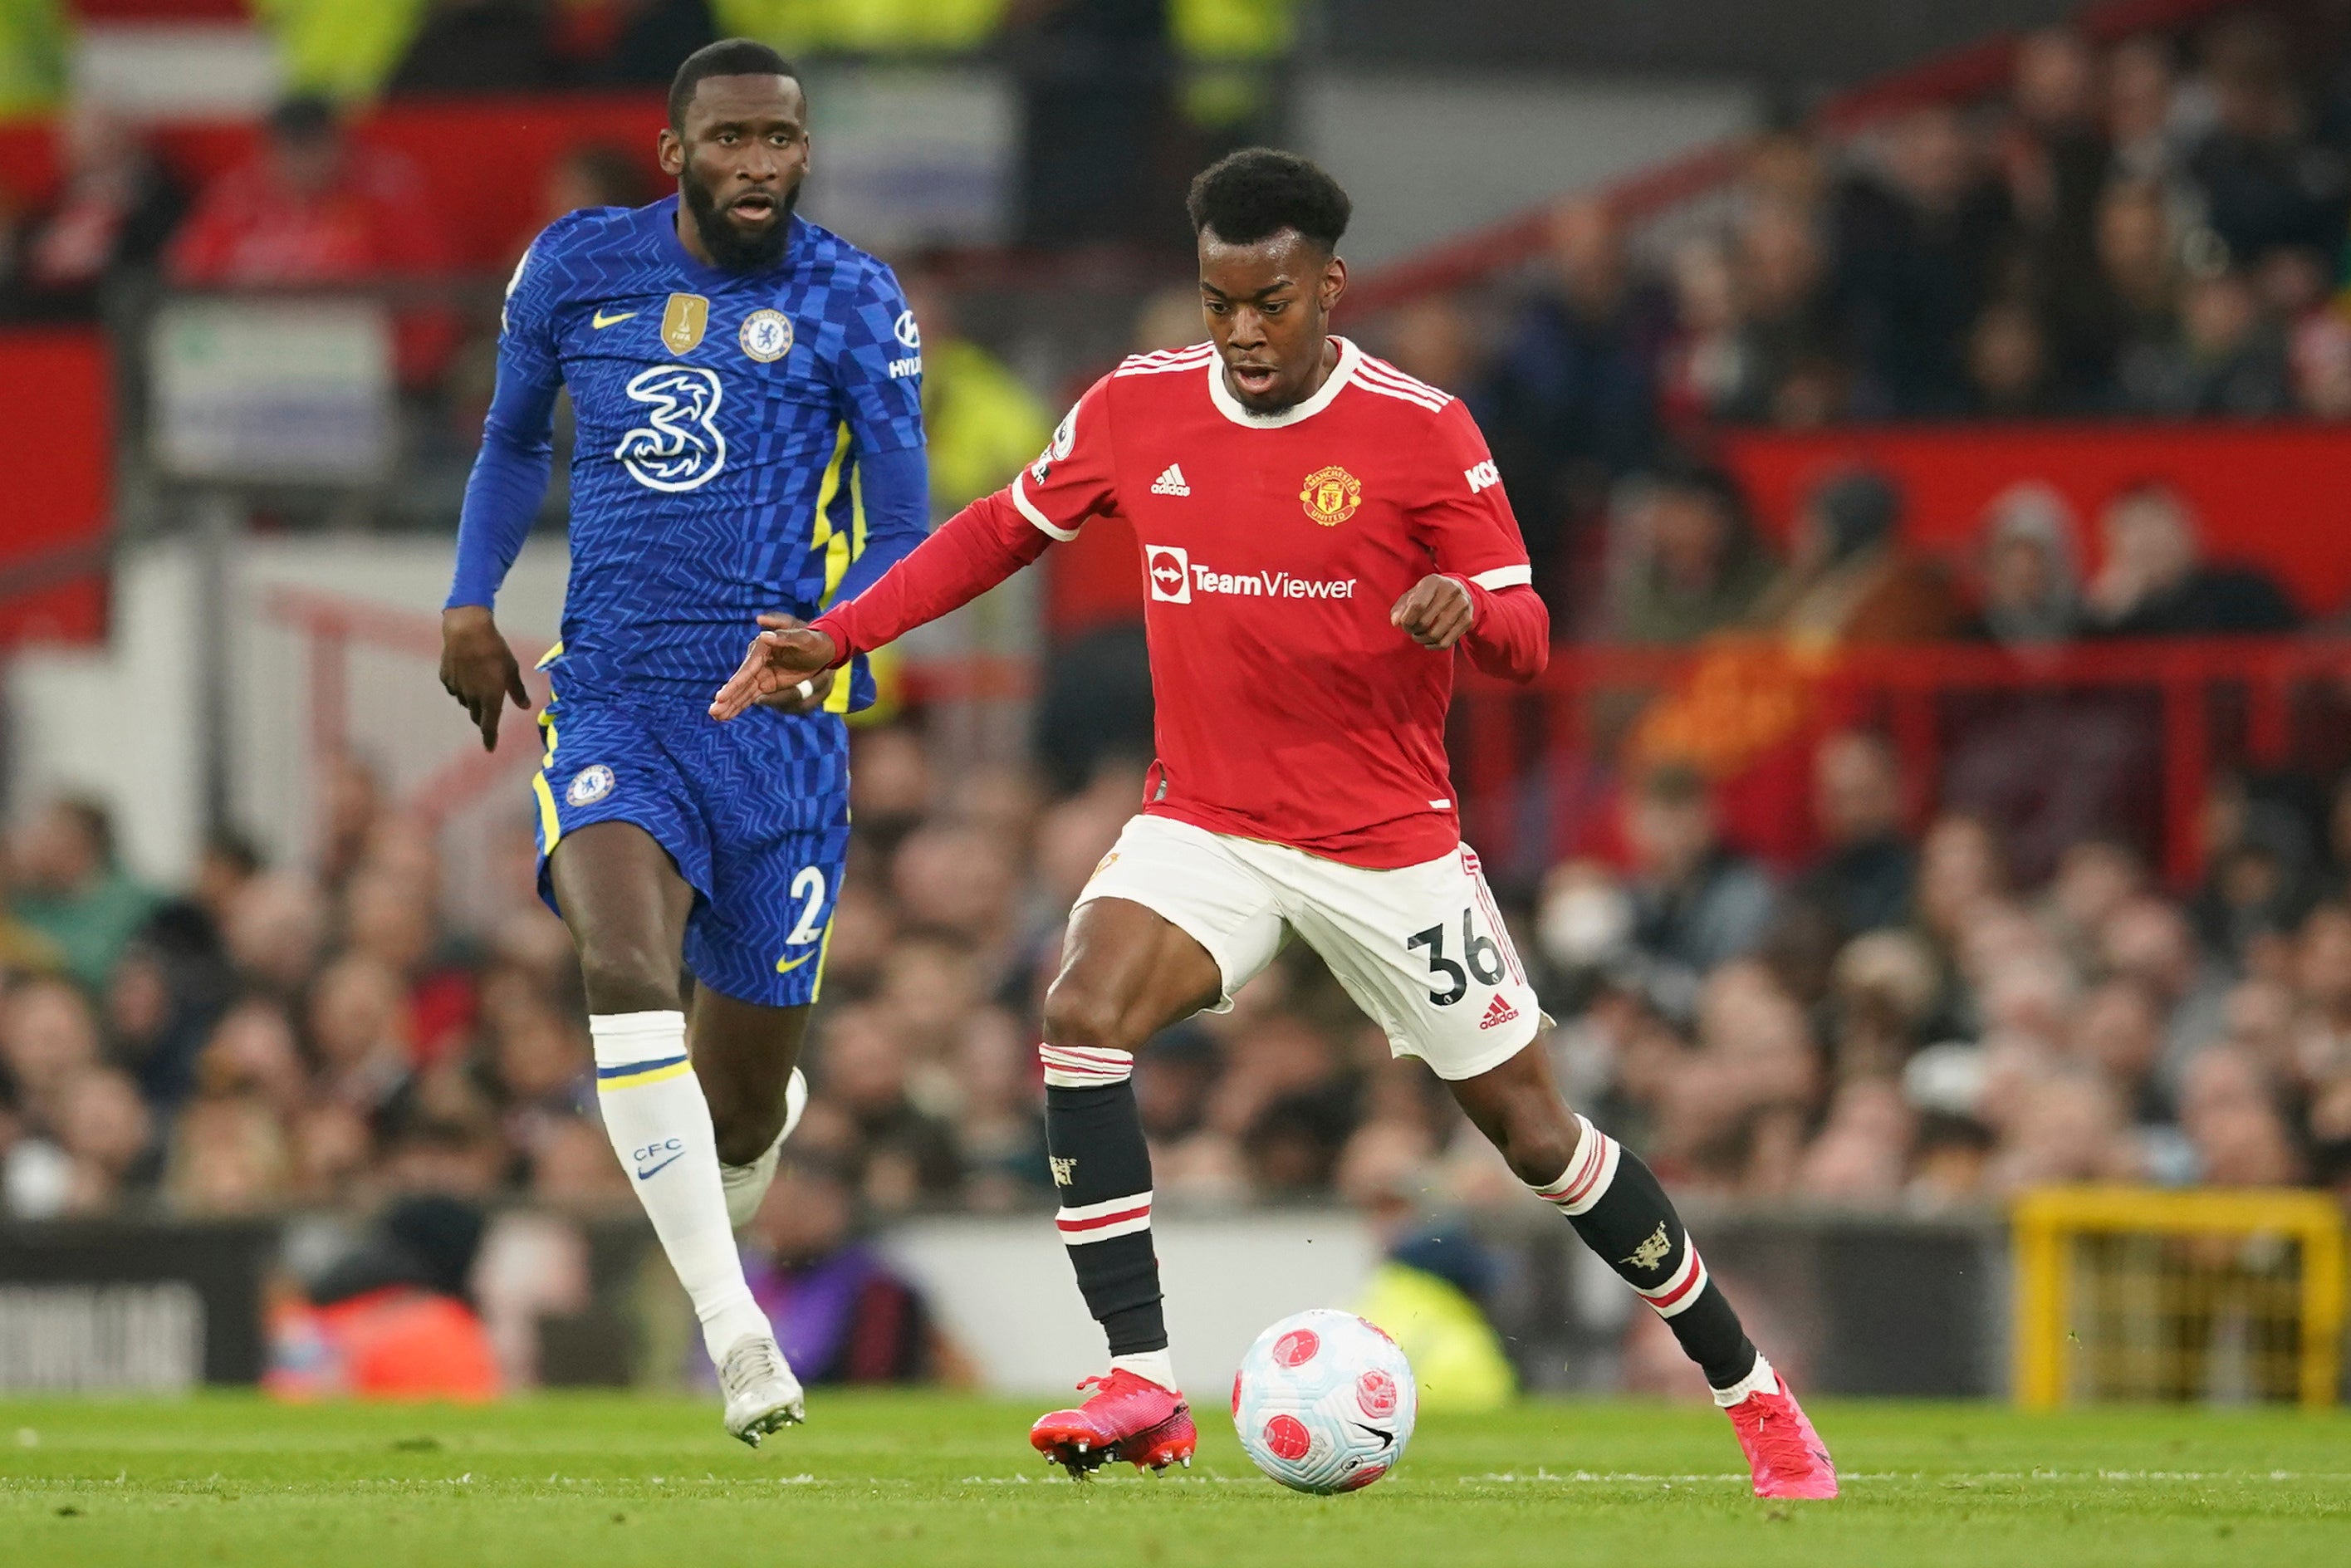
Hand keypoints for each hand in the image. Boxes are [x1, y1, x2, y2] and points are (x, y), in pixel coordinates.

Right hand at [439, 605, 529, 750]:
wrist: (466, 631)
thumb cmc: (495, 650)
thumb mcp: (512, 670)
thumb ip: (517, 691)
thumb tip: (525, 706)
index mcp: (490, 698)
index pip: (489, 726)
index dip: (490, 739)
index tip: (490, 749)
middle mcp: (471, 698)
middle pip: (476, 715)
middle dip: (483, 716)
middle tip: (489, 709)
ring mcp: (456, 689)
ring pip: (465, 702)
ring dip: (473, 699)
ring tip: (480, 680)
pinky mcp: (446, 678)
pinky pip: (454, 689)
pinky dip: (461, 687)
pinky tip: (466, 672)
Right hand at [710, 619, 838, 720]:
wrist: (823, 648)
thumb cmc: (814, 640)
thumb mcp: (804, 637)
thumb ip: (785, 637)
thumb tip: (763, 635)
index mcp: (763, 648)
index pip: (747, 669)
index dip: (735, 684)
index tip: (722, 696)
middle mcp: (757, 660)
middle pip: (741, 682)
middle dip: (727, 697)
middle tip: (713, 711)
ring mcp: (760, 673)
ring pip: (743, 691)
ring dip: (730, 704)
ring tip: (714, 716)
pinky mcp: (766, 683)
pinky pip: (750, 696)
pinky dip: (739, 705)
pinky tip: (726, 715)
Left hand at [1389, 574, 1474, 650]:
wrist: (1460, 590)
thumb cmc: (1429, 594)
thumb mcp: (1413, 595)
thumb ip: (1400, 608)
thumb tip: (1395, 622)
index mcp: (1433, 582)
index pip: (1418, 606)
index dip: (1407, 621)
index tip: (1404, 625)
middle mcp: (1450, 590)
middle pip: (1425, 622)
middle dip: (1413, 631)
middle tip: (1411, 631)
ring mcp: (1462, 605)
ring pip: (1436, 634)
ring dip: (1423, 640)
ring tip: (1419, 636)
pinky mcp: (1468, 619)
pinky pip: (1447, 642)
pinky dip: (1434, 646)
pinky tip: (1429, 642)